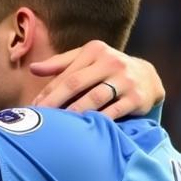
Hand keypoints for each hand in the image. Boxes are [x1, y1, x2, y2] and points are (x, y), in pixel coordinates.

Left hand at [30, 40, 165, 118]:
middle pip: (76, 83)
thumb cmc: (107, 69)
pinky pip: (114, 111)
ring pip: (94, 98)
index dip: (48, 92)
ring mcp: (125, 80)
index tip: (33, 107)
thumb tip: (33, 68)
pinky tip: (85, 130)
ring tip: (59, 125)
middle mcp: (111, 62)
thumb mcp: (87, 59)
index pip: (66, 74)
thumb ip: (60, 64)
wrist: (147, 77)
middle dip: (55, 102)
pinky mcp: (136, 97)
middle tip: (39, 118)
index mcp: (95, 51)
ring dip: (74, 112)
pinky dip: (98, 120)